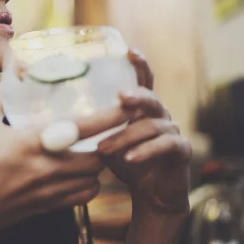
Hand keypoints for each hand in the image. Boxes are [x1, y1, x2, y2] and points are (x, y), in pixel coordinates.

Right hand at [0, 88, 124, 243]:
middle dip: (107, 143)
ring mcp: (48, 189)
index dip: (110, 117)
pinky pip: (82, 197)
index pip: (82, 127)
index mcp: (31, 141)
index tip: (126, 106)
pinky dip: (87, 186)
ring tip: (93, 151)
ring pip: (94, 179)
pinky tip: (78, 175)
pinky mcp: (47, 205)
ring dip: (98, 165)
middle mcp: (46, 166)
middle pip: (98, 157)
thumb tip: (11, 79)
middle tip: (107, 130)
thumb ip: (1, 102)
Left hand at [96, 50, 190, 214]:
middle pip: (150, 98)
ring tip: (102, 150)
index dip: (140, 64)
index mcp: (144, 108)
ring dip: (125, 137)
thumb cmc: (128, 161)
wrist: (153, 193)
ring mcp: (173, 131)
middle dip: (135, 96)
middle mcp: (161, 114)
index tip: (129, 51)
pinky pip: (165, 145)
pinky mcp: (182, 150)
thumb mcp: (108, 141)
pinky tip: (129, 159)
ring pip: (151, 125)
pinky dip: (145, 151)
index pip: (144, 81)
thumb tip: (61, 122)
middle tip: (120, 97)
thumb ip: (96, 129)